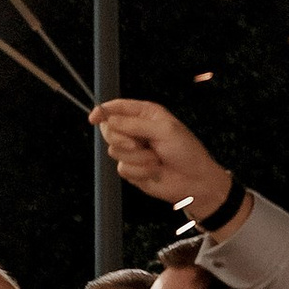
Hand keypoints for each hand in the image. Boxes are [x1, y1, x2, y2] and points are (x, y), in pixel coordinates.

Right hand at [92, 101, 233, 221]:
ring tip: (156, 159)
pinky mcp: (132, 169)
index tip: (94, 118)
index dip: (104, 111)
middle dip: (121, 138)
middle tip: (137, 144)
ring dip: (137, 158)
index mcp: (146, 114)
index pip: (118, 108)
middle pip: (109, 129)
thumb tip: (109, 120)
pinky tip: (154, 171)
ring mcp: (133, 151)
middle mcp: (136, 131)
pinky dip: (139, 171)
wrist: (194, 180)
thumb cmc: (186, 151)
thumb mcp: (163, 130)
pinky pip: (122, 168)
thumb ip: (134, 124)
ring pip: (115, 151)